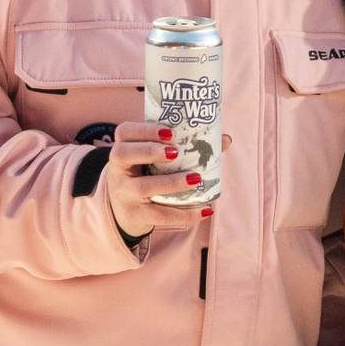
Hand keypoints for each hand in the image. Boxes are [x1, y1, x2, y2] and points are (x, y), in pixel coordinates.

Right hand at [96, 122, 223, 238]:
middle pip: (123, 154)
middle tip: (175, 152)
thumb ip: (187, 146)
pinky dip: (184, 214)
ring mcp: (124, 193)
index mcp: (124, 148)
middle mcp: (118, 169)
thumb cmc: (147, 174)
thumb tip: (225, 139)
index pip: (124, 131)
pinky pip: (158, 215)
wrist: (124, 210)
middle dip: (149, 151)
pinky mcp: (135, 215)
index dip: (144, 130)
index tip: (170, 132)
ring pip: (141, 187)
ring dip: (170, 182)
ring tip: (196, 179)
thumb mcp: (156, 159)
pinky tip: (205, 210)